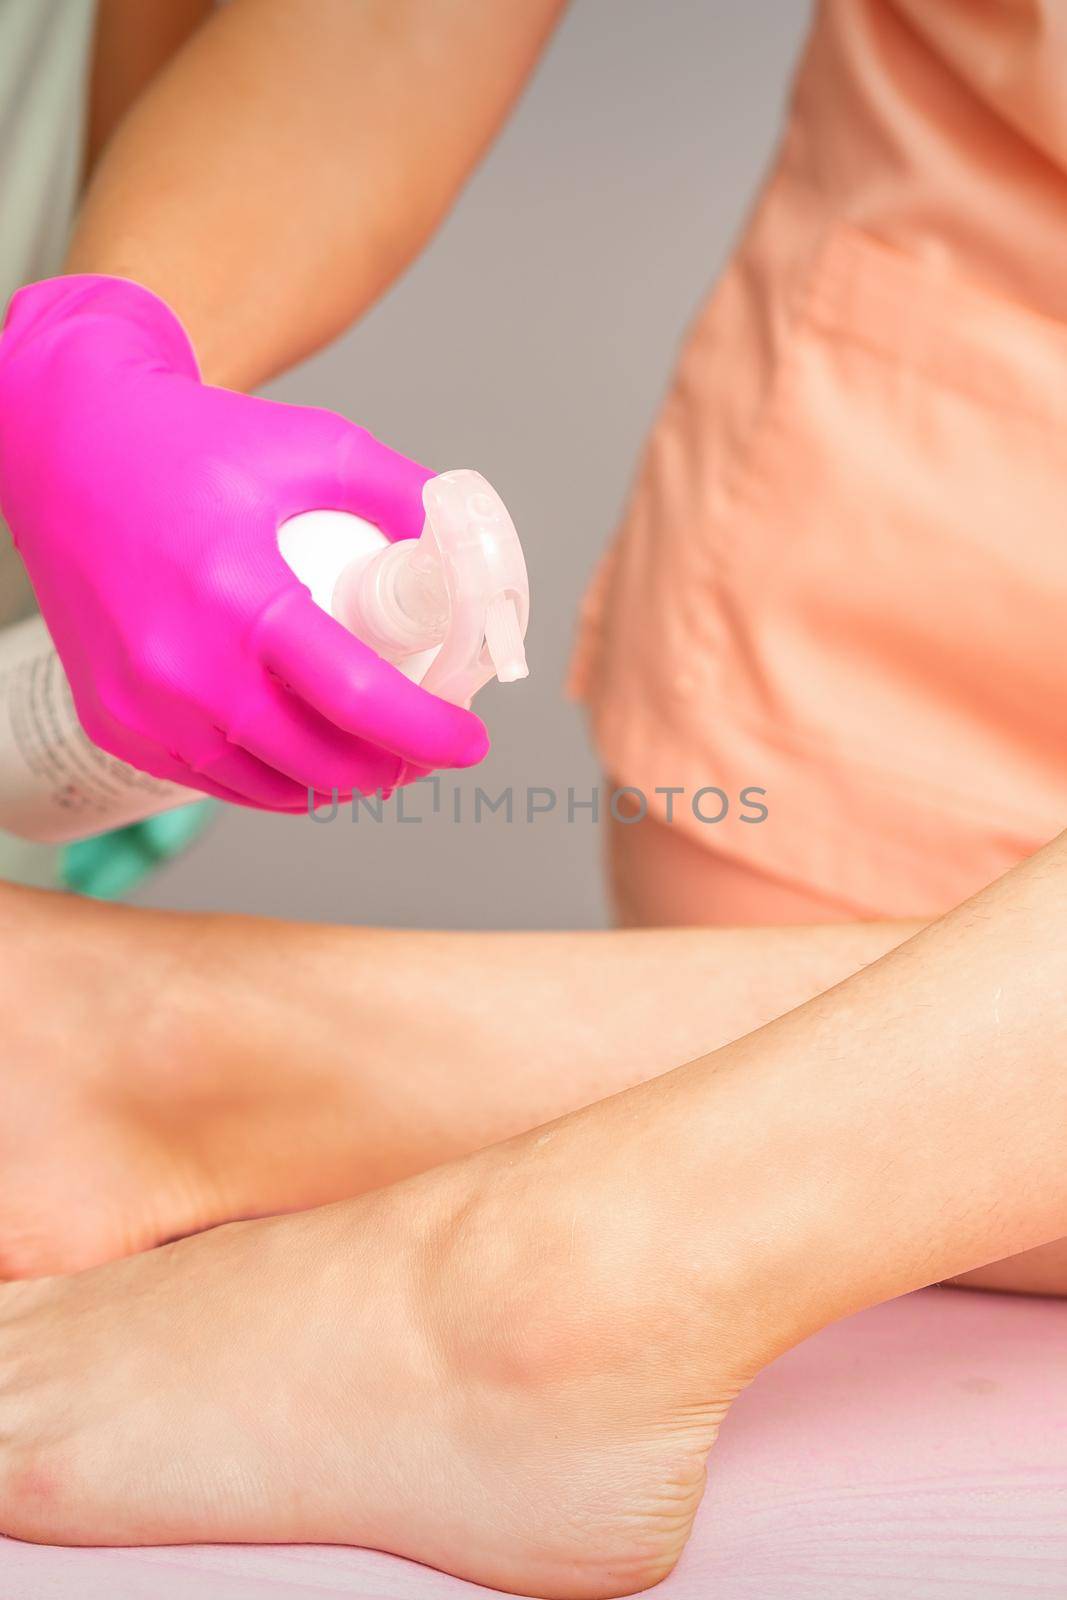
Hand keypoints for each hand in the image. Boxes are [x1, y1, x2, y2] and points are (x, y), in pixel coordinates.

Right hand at [0, 275, 488, 809]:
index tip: (470, 739)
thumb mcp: (315, 444)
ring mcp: (142, 704)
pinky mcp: (114, 723)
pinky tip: (300, 756)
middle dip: (394, 769)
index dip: (430, 734)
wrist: (66, 448)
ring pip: (270, 787)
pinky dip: (268, 780)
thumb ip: (403, 493)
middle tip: (426, 750)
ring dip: (336, 784)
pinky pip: (212, 781)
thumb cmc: (189, 443)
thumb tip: (466, 555)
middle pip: (322, 761)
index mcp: (239, 594)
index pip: (359, 699)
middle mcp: (182, 663)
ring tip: (371, 754)